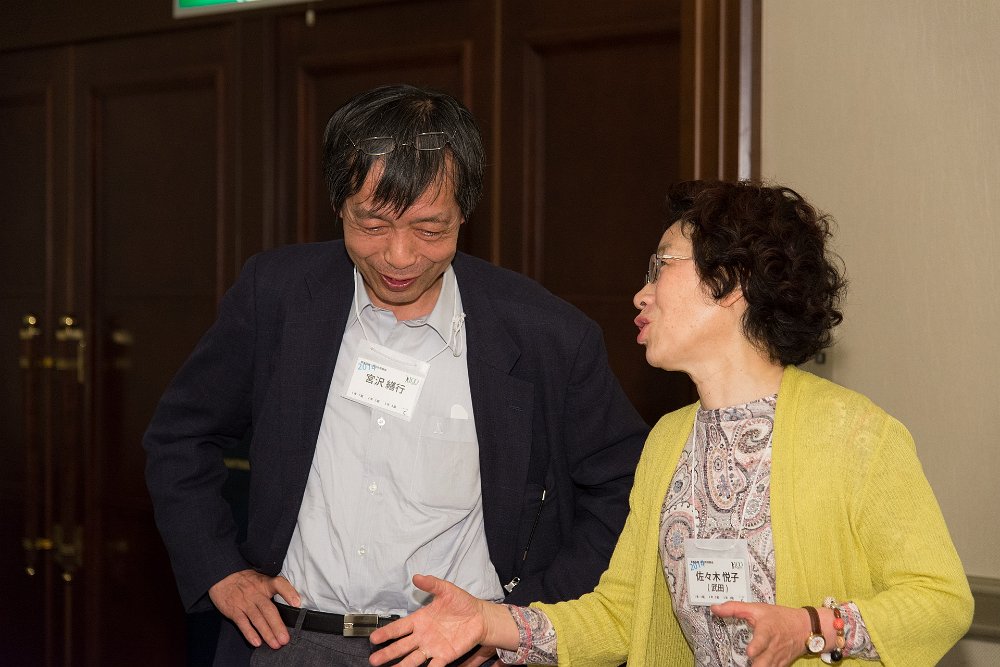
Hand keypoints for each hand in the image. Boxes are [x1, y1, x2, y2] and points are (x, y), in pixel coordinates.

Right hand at [208, 569, 300, 648]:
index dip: (288, 592)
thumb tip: (290, 604)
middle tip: (285, 639)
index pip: (279, 584)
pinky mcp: (234, 610)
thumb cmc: (246, 580)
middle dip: (278, 626)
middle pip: (269, 610)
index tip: (297, 602)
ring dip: (267, 633)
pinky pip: (243, 623)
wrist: (222, 576)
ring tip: (275, 644)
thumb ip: (272, 589)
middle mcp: (256, 593)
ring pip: (257, 619)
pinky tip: (257, 642)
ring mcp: (245, 602)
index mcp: (265, 583)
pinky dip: (250, 634)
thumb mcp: (260, 579)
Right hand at [369, 574, 516, 666]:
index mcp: (420, 620)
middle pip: (401, 646)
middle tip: (374, 660)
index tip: (373, 638)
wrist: (480, 616)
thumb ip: (431, 584)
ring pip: (412, 659)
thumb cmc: (462, 603)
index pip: (399, 628)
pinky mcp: (444, 656)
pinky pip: (434, 665)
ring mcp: (432, 647)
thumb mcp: (446, 590)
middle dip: (387, 653)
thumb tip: (416, 577)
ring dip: (401, 665)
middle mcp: (422, 636)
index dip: (386, 633)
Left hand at [711, 601, 808, 666]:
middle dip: (757, 666)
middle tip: (748, 665)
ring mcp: (777, 657)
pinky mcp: (781, 664)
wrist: (804, 627)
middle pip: (765, 662)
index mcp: (767, 630)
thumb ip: (734, 608)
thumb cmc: (778, 617)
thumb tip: (714, 609)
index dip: (757, 646)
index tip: (750, 652)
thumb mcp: (757, 608)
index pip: (763, 639)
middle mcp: (773, 646)